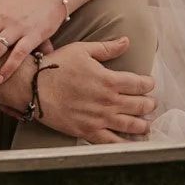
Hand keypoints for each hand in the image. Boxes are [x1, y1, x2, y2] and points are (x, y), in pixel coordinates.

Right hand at [34, 38, 156, 143]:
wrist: (33, 88)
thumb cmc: (56, 66)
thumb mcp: (82, 50)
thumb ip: (107, 48)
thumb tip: (126, 41)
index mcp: (108, 80)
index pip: (139, 84)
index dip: (148, 84)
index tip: (150, 84)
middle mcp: (108, 101)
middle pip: (139, 106)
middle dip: (149, 104)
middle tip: (151, 104)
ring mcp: (99, 119)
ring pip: (130, 126)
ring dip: (143, 125)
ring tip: (147, 125)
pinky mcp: (88, 132)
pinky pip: (112, 142)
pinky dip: (125, 143)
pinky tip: (132, 143)